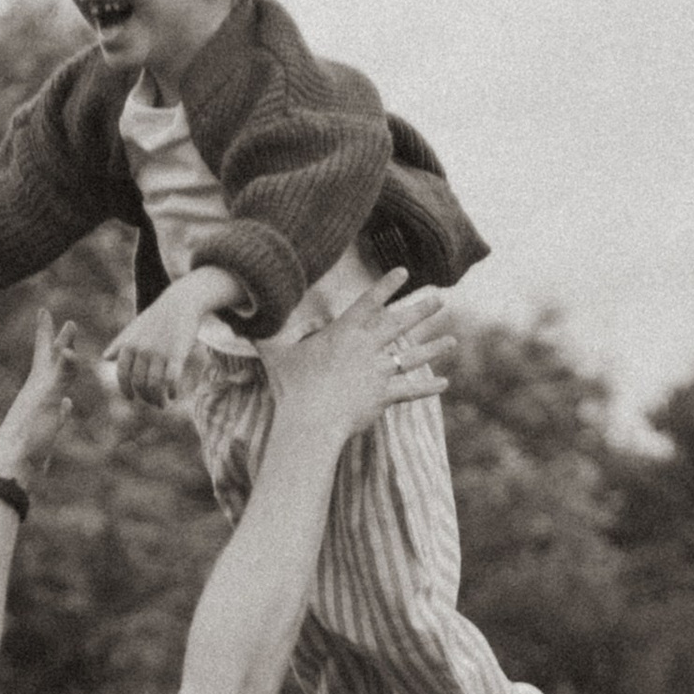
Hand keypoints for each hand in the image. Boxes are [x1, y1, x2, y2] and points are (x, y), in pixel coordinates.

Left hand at [0, 314, 83, 484]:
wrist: (13, 468)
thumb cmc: (29, 435)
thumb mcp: (47, 400)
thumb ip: (60, 375)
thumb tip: (69, 350)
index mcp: (38, 383)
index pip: (44, 350)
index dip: (46, 330)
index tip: (43, 309)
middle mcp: (37, 393)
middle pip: (49, 362)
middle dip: (57, 342)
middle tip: (66, 325)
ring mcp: (41, 411)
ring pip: (54, 385)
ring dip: (63, 371)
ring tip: (70, 361)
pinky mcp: (45, 430)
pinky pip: (57, 412)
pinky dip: (64, 405)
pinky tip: (67, 405)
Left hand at [105, 271, 236, 410]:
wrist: (181, 303)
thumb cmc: (156, 317)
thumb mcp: (134, 328)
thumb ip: (119, 344)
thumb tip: (105, 358)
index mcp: (129, 345)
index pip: (122, 374)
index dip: (125, 389)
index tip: (131, 398)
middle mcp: (142, 350)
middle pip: (139, 383)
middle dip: (145, 397)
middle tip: (152, 402)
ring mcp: (159, 353)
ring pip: (154, 385)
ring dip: (158, 399)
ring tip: (162, 403)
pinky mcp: (177, 355)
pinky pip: (171, 380)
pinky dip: (172, 392)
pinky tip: (174, 395)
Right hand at [265, 271, 453, 439]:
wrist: (309, 420)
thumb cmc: (290, 387)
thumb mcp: (275, 355)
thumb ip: (265, 336)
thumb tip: (241, 319)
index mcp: (343, 333)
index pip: (369, 302)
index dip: (386, 286)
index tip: (403, 272)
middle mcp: (366, 348)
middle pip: (399, 324)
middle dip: (421, 309)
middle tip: (440, 297)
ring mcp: (378, 372)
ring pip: (411, 356)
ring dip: (433, 347)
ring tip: (451, 340)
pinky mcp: (384, 396)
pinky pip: (411, 391)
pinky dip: (428, 388)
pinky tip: (445, 384)